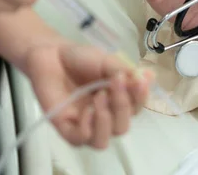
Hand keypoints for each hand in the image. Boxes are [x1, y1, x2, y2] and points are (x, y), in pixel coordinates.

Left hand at [24, 42, 150, 148]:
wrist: (51, 54)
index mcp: (118, 100)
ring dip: (105, 122)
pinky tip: (86, 110)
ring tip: (99, 98)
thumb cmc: (81, 58)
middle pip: (122, 127)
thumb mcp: (108, 61)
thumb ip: (124, 71)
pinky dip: (87, 128)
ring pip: (102, 142)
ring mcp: (84, 124)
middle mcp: (104, 116)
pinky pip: (80, 140)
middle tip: (115, 83)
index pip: (136, 108)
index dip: (141, 97)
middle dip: (122, 107)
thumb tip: (146, 78)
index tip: (140, 80)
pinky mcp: (65, 127)